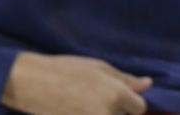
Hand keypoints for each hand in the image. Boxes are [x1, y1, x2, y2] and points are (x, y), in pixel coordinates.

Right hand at [0, 52, 151, 114]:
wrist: (32, 83)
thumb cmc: (66, 69)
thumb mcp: (99, 68)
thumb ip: (125, 80)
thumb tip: (147, 84)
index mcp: (116, 96)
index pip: (139, 108)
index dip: (131, 102)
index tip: (119, 97)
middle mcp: (107, 114)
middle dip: (118, 111)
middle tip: (97, 99)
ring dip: (104, 114)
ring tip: (86, 104)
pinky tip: (78, 109)